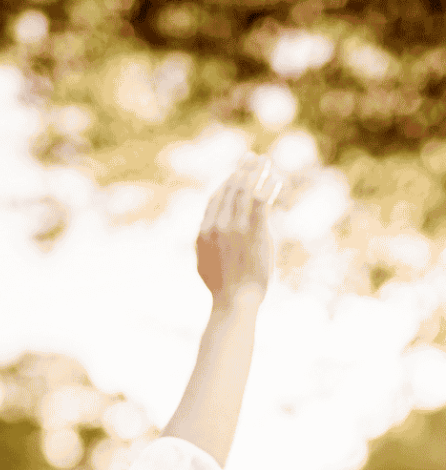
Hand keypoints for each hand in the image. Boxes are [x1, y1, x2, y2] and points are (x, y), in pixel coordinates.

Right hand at [196, 152, 282, 307]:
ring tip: (266, 162)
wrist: (233, 301)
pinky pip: (262, 200)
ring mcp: (235, 227)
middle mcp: (217, 224)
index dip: (228, 183)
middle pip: (230, 188)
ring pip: (246, 189)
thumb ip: (205, 245)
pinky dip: (269, 187)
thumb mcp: (204, 264)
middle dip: (242, 170)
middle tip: (252, 158)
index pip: (216, 198)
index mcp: (204, 231)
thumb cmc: (222, 289)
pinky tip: (276, 180)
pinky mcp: (254, 231)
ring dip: (257, 172)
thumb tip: (204, 237)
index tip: (238, 174)